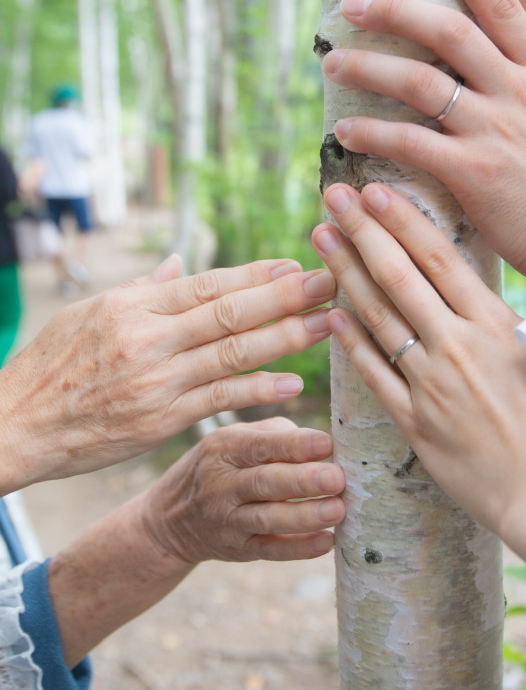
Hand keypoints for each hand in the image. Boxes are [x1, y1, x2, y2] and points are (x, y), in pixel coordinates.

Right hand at [0, 254, 335, 491]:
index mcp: (133, 306)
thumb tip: (176, 264)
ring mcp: (156, 380)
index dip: (255, 275)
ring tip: (324, 325)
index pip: (206, 284)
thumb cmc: (50, 365)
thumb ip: (141, 290)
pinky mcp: (160, 421)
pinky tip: (291, 383)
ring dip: (285, 339)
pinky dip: (256, 390)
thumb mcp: (87, 312)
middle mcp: (148, 338)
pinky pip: (218, 400)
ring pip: (232, 354)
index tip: (295, 265)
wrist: (17, 425)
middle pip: (229, 312)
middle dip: (285, 296)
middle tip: (330, 283)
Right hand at [138, 418, 345, 564]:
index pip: (261, 445)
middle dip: (303, 480)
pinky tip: (327, 541)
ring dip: (305, 516)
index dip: (294, 445)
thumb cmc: (221, 466)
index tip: (327, 443)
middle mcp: (223, 484)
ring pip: (269, 519)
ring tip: (338, 509)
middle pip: (265, 482)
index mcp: (224, 448)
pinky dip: (298, 548)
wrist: (171, 518)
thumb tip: (322, 442)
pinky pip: (270, 550)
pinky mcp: (238, 548)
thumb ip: (275, 434)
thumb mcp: (233, 438)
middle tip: (338, 478)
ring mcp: (228, 520)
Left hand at [311, 183, 525, 540]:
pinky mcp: (415, 423)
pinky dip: (352, 342)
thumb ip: (509, 323)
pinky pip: (375, 375)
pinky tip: (332, 315)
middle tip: (331, 197)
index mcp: (493, 323)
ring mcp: (431, 383)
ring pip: (378, 316)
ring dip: (345, 274)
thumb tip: (485, 292)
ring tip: (320, 240)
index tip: (374, 190)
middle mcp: (456, 344)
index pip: (437, 257)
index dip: (401, 219)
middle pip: (398, 275)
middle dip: (361, 231)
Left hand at [322, 0, 525, 284]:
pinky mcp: (476, 172)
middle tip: (352, 1)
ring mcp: (498, 129)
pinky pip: (411, 141)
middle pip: (450, 30)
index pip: (502, 4)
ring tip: (333, 62)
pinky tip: (344, 130)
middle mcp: (520, 92)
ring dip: (369, 68)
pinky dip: (372, 132)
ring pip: (421, 81)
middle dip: (396, 9)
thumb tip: (496, 65)